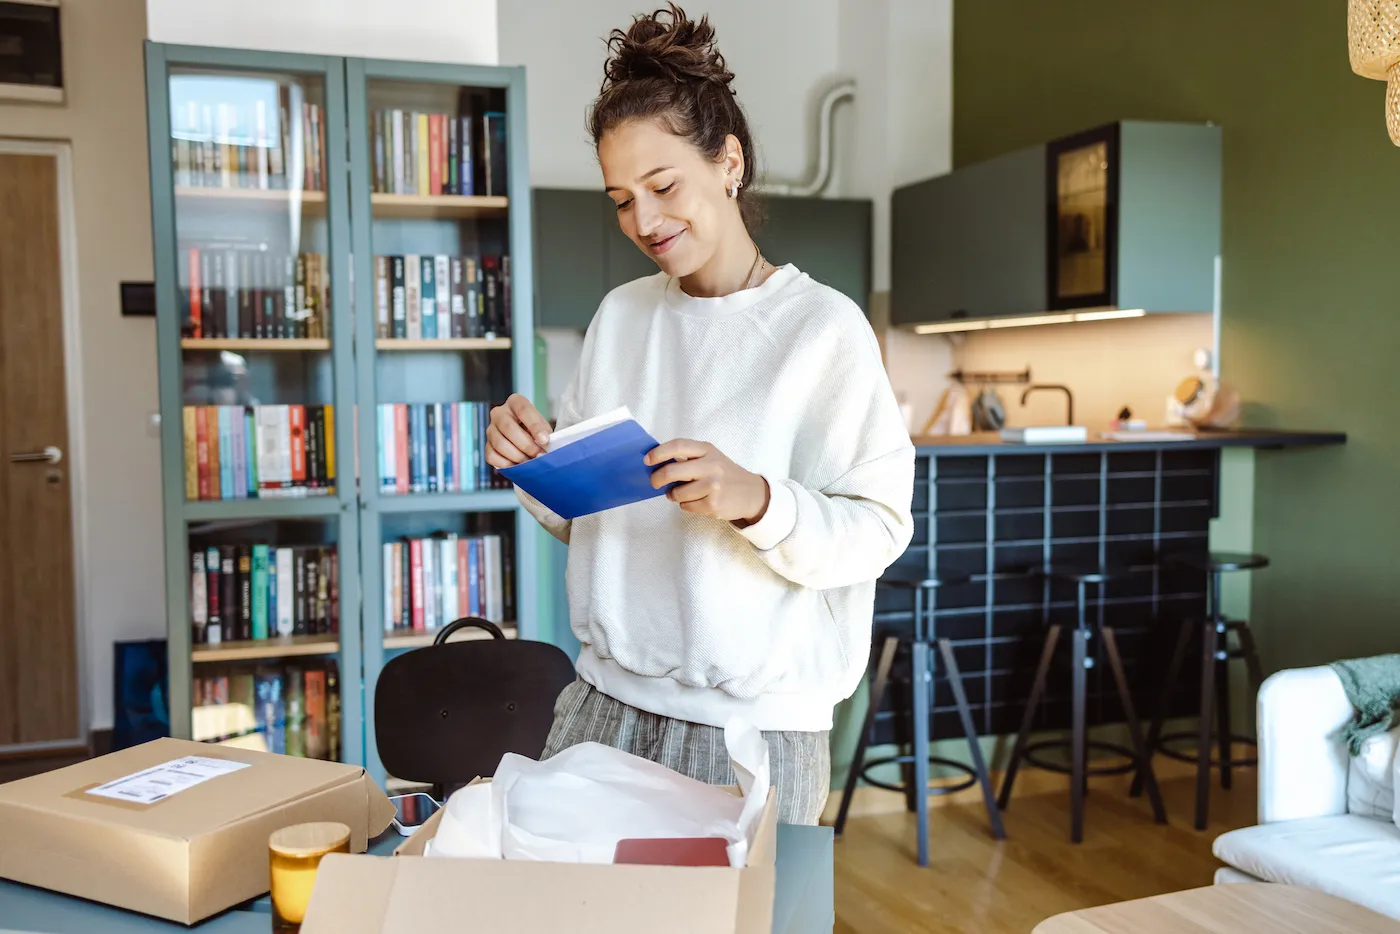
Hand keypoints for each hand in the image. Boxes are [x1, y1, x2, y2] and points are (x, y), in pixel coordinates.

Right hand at [485, 394, 551, 467]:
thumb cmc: (536, 431)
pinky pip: (492, 457)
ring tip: (530, 463)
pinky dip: (506, 464)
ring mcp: (490, 430)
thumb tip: (545, 445)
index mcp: (515, 402)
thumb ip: (544, 433)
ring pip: (500, 444)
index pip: (523, 410)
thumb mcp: (543, 427)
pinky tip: (517, 466)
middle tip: (539, 455)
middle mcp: (499, 413)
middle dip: (526, 445)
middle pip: (509, 428)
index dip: (535, 426)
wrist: (526, 440)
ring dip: (517, 456)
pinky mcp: (487, 446)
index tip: (545, 440)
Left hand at [645, 439, 769, 525]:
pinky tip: (696, 501)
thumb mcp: (710, 458)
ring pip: (677, 493)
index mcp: (707, 450)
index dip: (659, 452)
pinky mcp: (713, 504)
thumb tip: (658, 463)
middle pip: (672, 471)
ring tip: (681, 493)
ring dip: (673, 495)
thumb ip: (688, 458)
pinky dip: (685, 505)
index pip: (678, 446)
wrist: (751, 493)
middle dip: (657, 478)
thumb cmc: (724, 474)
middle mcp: (711, 466)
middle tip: (654, 482)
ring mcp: (713, 486)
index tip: (647, 460)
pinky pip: (686, 506)